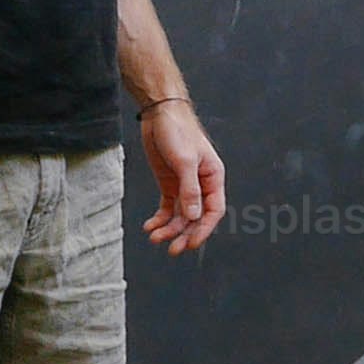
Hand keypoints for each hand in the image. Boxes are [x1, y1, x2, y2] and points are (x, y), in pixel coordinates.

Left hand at [138, 97, 225, 255]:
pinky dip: (160, 219)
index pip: (213, 211)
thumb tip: (193, 217)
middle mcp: (201, 185)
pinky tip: (150, 226)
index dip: (203, 229)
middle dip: (184, 234)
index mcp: (213, 178)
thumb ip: (190, 190)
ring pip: (180, 215)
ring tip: (154, 237)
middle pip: (196, 217)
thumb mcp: (185, 160)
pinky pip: (167, 208)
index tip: (191, 244)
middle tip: (172, 249)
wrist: (160, 114)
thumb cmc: (178, 131)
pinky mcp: (169, 183)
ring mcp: (184, 185)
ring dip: (169, 229)